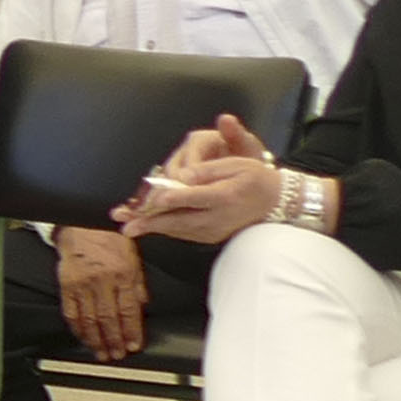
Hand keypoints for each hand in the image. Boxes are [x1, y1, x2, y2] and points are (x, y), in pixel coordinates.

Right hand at [57, 224, 149, 358]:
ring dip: (96, 339)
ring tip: (101, 352)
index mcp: (123, 274)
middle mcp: (103, 281)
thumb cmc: (109, 237)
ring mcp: (82, 284)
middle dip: (114, 340)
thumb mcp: (133, 257)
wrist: (82, 223)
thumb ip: (138, 283)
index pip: (129, 310)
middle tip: (117, 354)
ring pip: (89, 318)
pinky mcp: (67, 284)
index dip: (131, 331)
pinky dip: (77, 327)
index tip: (133, 345)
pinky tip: (82, 337)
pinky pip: (71, 311)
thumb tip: (142, 304)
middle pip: (109, 318)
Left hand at [115, 123, 277, 249]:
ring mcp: (214, 230)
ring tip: (127, 227)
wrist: (273, 202)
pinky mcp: (209, 236)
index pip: (198, 197)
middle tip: (127, 226)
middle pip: (182, 220)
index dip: (178, 197)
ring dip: (152, 228)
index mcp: (226, 195)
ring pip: (179, 230)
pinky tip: (144, 225)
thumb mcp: (238, 164)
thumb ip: (209, 169)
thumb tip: (184, 174)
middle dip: (152, 223)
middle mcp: (218, 217)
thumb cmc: (253, 177)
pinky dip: (163, 229)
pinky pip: (183, 233)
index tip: (159, 198)